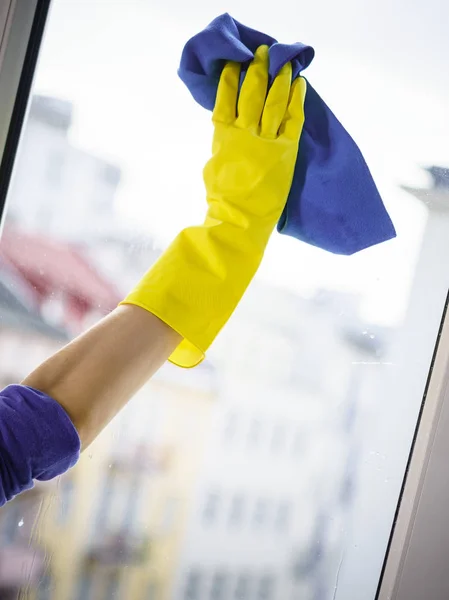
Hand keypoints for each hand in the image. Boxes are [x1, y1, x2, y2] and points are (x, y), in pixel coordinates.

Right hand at [205, 44, 305, 241]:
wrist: (239, 221)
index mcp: (222, 136)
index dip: (230, 78)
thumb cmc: (222, 199)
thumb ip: (222, 144)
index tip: (235, 62)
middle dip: (256, 70)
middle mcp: (244, 133)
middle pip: (251, 93)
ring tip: (284, 62)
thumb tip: (228, 132)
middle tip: (262, 53)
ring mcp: (266, 141)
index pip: (224, 99)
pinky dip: (297, 100)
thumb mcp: (214, 166)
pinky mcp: (286, 151)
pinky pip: (293, 119)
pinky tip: (300, 84)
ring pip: (273, 101)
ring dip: (279, 79)